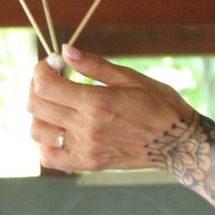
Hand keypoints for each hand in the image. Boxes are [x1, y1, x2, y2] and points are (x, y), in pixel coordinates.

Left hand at [27, 45, 197, 171]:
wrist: (178, 143)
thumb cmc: (159, 104)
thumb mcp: (130, 77)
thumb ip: (93, 65)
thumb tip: (64, 50)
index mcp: (96, 102)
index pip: (45, 85)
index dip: (41, 69)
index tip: (53, 63)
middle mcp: (86, 128)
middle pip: (36, 106)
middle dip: (37, 85)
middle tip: (51, 78)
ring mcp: (85, 150)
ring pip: (37, 131)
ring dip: (39, 112)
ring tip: (55, 102)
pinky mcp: (88, 164)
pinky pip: (49, 158)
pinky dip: (44, 142)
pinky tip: (57, 128)